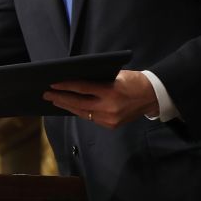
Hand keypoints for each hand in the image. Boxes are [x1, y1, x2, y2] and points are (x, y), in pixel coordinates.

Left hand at [42, 70, 158, 129]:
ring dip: (68, 107)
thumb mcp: (116, 75)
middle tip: (47, 94)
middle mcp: (109, 107)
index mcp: (110, 91)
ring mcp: (110, 119)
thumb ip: (97, 79)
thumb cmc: (133, 81)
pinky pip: (92, 118)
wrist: (153, 96)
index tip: (52, 84)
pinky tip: (72, 107)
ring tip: (56, 101)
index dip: (65, 86)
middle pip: (78, 104)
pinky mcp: (111, 125)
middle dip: (61, 98)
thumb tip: (75, 81)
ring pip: (83, 113)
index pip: (82, 88)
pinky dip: (81, 112)